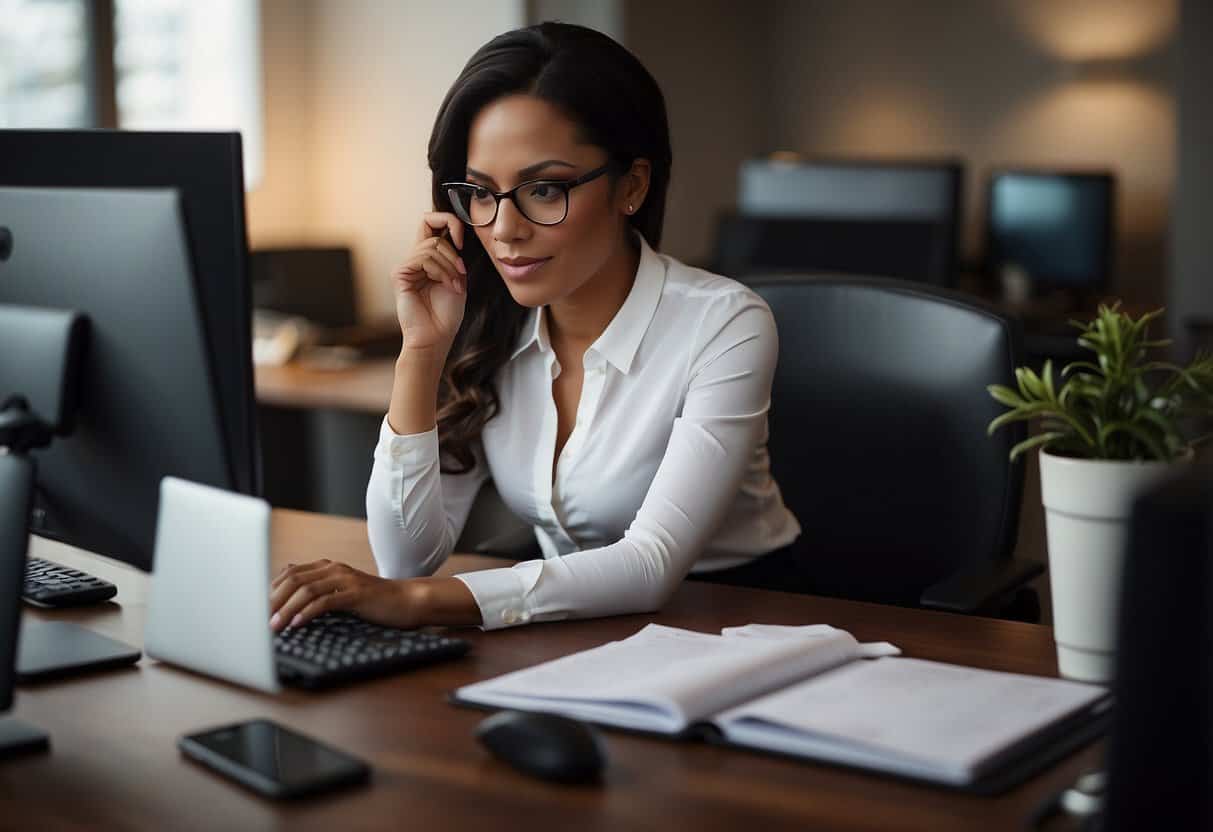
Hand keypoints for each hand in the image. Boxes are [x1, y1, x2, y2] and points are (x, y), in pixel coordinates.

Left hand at [269, 559, 421, 631]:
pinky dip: (307, 613)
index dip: (270, 590)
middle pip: (294, 579)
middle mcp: (334, 569)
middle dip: (272, 600)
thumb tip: (289, 580)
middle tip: (258, 620)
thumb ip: (318, 586)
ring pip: (306, 590)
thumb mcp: (341, 590)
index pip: (289, 574)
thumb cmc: (373, 600)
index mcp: (328, 567)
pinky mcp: (356, 594)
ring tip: (274, 626)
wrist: (406, 601)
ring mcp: (346, 579)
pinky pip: (326, 601)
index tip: (256, 610)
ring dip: (286, 609)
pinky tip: (297, 624)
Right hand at [394, 212, 467, 352]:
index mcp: (428, 258)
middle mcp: (414, 258)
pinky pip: (424, 258)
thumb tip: (454, 233)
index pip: (432, 223)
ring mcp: (406, 265)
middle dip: (453, 247)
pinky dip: (440, 270)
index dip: (448, 222)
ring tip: (454, 286)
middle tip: (460, 272)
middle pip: (429, 223)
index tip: (462, 241)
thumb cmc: (446, 314)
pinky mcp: (400, 273)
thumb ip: (453, 255)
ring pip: (432, 245)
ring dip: (450, 265)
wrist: (436, 337)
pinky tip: (446, 285)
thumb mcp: (457, 277)